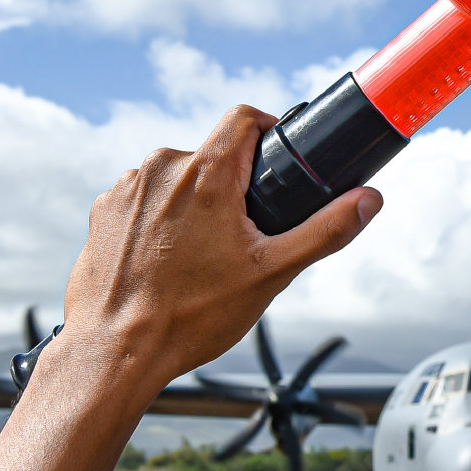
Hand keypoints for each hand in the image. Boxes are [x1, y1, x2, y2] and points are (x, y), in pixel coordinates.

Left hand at [48, 105, 381, 405]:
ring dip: (192, 203)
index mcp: (206, 174)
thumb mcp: (273, 274)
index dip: (268, 131)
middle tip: (243, 234)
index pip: (245, 118)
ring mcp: (126, 190)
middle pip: (212, 154)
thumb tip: (367, 200)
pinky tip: (166, 262)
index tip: (276, 159)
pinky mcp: (103, 212)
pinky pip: (143, 200)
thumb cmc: (188, 317)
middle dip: (232, 185)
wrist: (116, 352)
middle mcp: (160, 170)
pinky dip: (158, 221)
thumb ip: (325, 230)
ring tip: (199, 256)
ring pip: (176, 178)